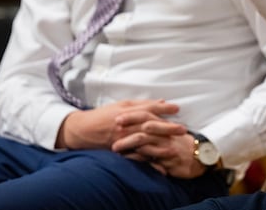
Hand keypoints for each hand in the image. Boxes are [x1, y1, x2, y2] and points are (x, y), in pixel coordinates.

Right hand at [56, 99, 179, 150]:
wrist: (83, 130)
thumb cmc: (104, 115)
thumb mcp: (122, 104)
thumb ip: (142, 104)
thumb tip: (163, 101)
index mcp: (127, 112)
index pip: (148, 109)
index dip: (163, 108)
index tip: (177, 108)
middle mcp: (126, 125)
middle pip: (150, 125)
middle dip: (167, 128)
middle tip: (182, 130)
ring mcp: (122, 139)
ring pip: (144, 142)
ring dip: (160, 146)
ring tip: (174, 148)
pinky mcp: (119, 151)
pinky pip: (135, 157)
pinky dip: (147, 161)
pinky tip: (158, 164)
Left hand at [111, 117, 204, 178]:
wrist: (201, 157)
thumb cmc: (182, 144)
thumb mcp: (171, 131)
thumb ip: (158, 123)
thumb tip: (145, 118)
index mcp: (165, 126)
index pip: (148, 116)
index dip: (133, 116)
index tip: (117, 117)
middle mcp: (166, 134)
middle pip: (145, 128)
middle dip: (128, 128)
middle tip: (113, 128)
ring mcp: (167, 147)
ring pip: (146, 143)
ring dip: (129, 144)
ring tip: (114, 147)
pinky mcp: (168, 161)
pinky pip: (151, 160)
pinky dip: (138, 160)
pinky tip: (127, 160)